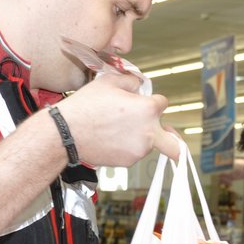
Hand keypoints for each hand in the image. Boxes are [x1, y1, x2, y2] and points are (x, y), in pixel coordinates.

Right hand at [55, 73, 171, 167]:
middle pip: (174, 143)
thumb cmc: (85, 108)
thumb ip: (131, 81)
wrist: (67, 133)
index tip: (146, 102)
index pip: (163, 103)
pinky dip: (127, 147)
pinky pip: (133, 153)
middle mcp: (148, 132)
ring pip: (149, 145)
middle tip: (172, 139)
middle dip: (175, 141)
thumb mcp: (109, 82)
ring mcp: (139, 150)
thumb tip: (138, 85)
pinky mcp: (127, 161)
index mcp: (147, 109)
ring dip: (140, 137)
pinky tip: (110, 138)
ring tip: (116, 129)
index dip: (153, 101)